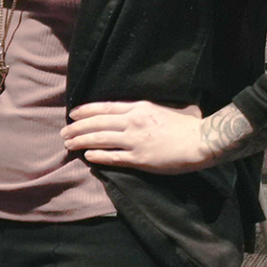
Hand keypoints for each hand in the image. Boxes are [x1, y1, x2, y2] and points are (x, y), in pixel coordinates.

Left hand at [63, 100, 256, 172]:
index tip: (72, 113)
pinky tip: (87, 156)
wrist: (202, 141)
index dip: (85, 111)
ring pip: (99, 139)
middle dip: (77, 128)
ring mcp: (134, 140)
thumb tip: (145, 108)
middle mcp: (132, 122)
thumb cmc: (190, 125)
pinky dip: (97, 155)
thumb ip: (151, 109)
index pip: (104, 107)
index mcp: (139, 108)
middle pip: (96, 123)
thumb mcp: (167, 108)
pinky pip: (112, 157)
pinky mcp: (139, 158)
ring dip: (80, 141)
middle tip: (64, 132)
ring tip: (68, 144)